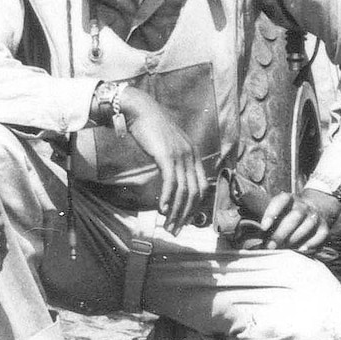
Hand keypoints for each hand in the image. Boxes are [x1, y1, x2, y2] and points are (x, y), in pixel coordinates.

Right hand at [120, 89, 204, 232]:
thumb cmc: (150, 127)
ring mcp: (180, 155)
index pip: (200, 186)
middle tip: (175, 229)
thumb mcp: (168, 144)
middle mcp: (190, 155)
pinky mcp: (166, 155)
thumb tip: (170, 178)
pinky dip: (167, 198)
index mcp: (193, 154)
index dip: (193, 206)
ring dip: (176, 211)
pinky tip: (162, 209)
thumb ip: (173, 159)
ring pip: (183, 191)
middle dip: (185, 214)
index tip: (183, 219)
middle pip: (194, 192)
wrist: (140, 109)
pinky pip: (170, 182)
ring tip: (167, 225)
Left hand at [249, 188, 340, 253]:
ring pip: (308, 224)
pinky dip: (312, 243)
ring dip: (295, 238)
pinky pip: (320, 234)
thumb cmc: (287, 217)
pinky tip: (302, 250)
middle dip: (281, 232)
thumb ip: (267, 224)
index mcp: (289, 199)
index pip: (281, 201)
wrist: (313, 210)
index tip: (263, 227)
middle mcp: (303, 205)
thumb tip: (253, 241)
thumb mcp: (277, 214)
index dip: (272, 213)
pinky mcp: (324, 227)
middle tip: (271, 246)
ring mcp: (315, 215)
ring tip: (284, 250)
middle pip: (295, 216)